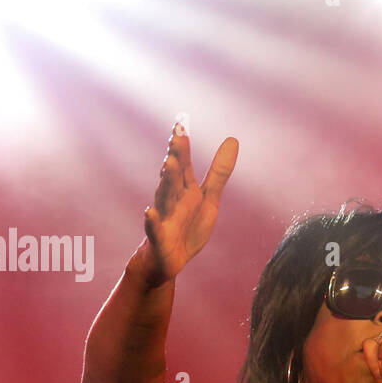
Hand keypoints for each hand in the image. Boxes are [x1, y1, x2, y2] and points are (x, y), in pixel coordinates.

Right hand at [140, 120, 237, 283]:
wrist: (169, 260)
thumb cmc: (188, 227)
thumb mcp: (208, 199)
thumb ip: (219, 172)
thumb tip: (232, 139)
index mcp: (185, 189)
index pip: (183, 163)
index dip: (182, 144)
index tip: (181, 121)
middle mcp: (172, 199)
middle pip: (174, 176)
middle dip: (176, 157)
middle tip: (177, 136)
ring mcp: (164, 218)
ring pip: (164, 198)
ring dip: (166, 181)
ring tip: (167, 163)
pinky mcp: (160, 238)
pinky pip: (155, 229)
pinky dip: (152, 221)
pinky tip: (149, 212)